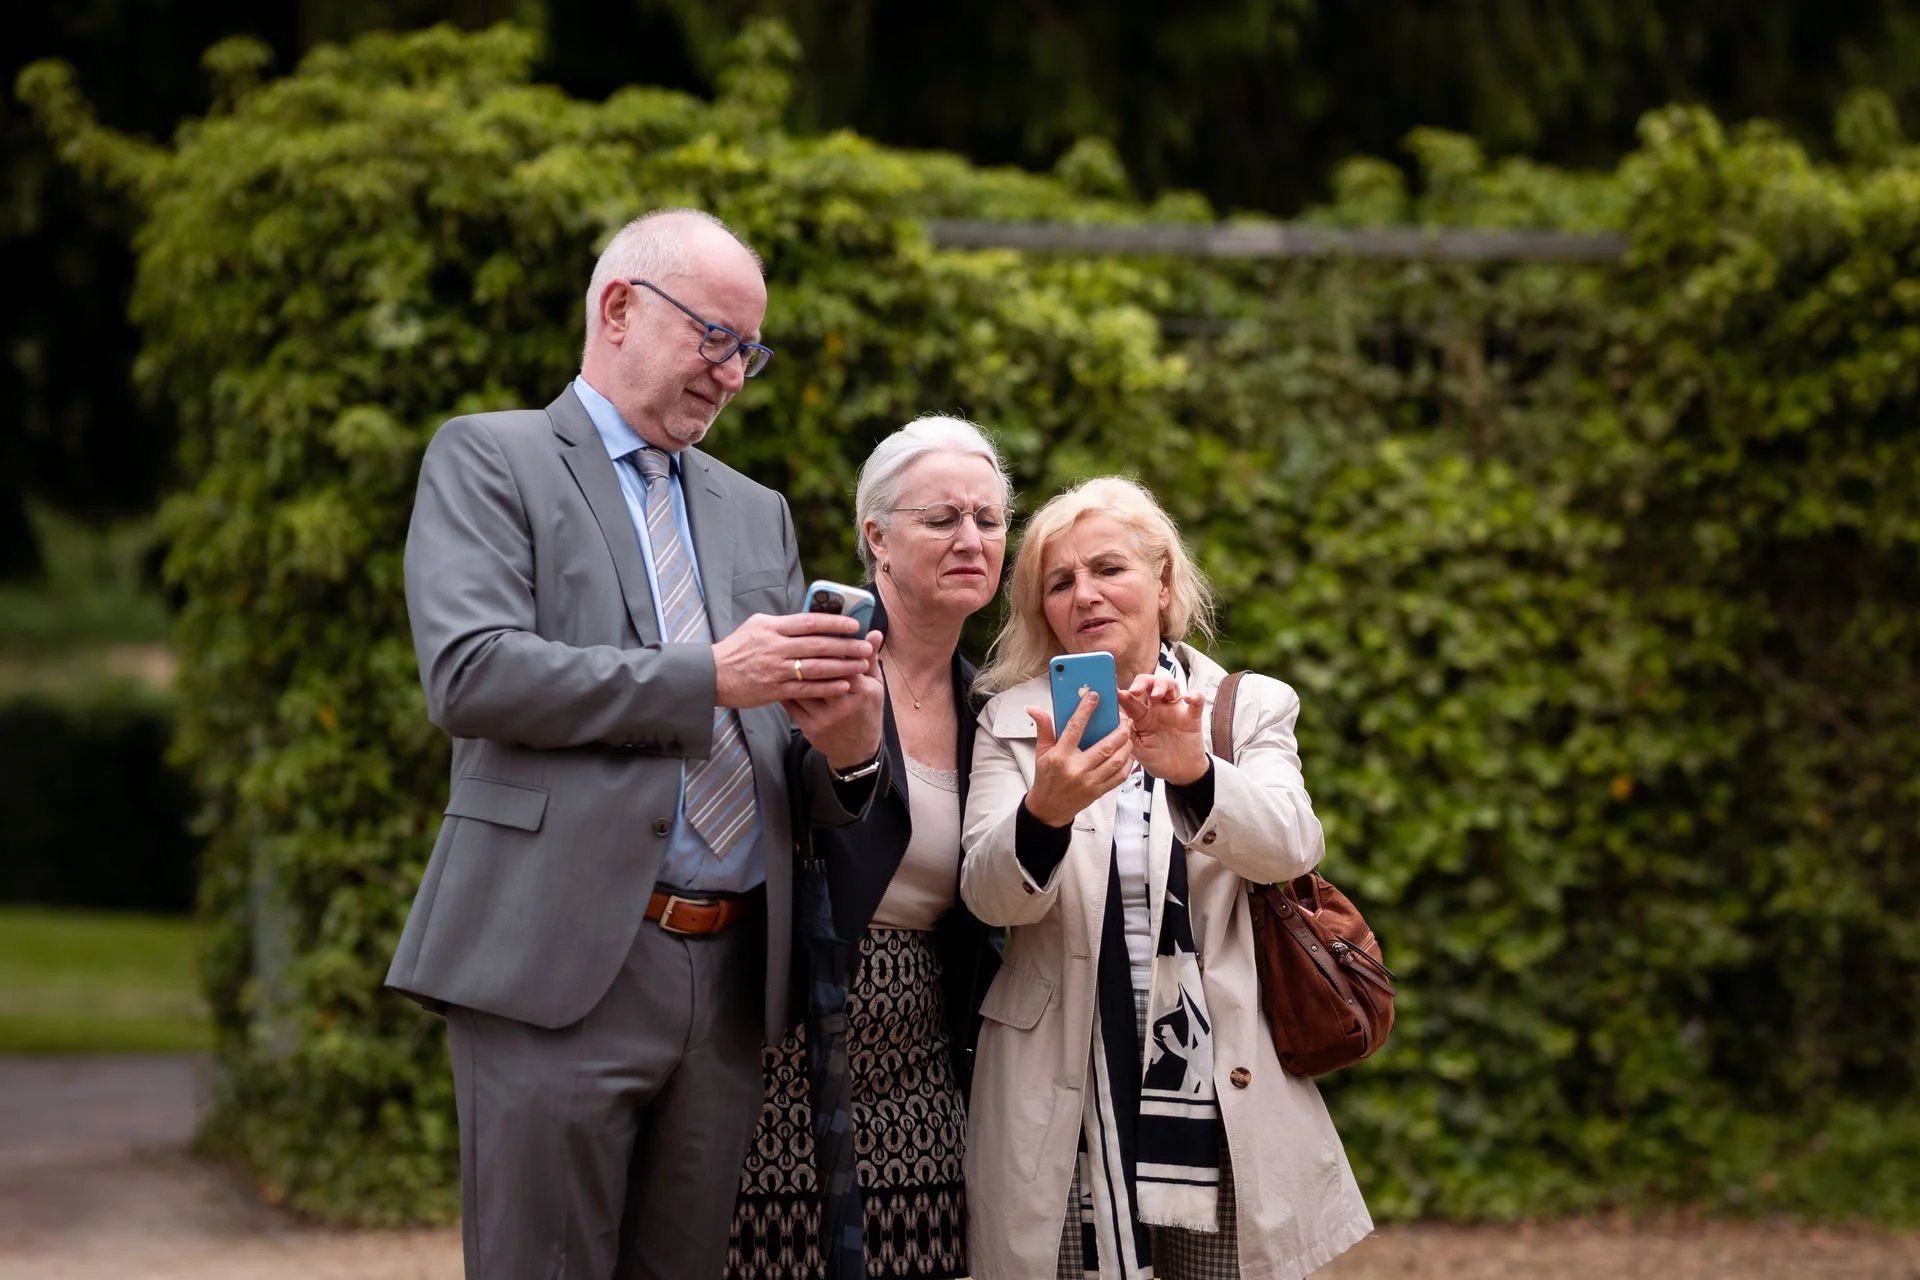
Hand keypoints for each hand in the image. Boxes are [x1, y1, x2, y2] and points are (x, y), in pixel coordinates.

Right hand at [713, 613, 876, 709]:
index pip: (810, 622)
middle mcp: (775, 647)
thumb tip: (812, 618)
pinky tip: (844, 684)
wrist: (712, 675)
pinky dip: (827, 687)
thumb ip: (784, 623)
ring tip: (861, 665)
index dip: (835, 623)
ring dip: (842, 666)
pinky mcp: (775, 690)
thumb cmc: (737, 648)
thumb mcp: (757, 626)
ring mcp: (775, 670)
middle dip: (846, 646)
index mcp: (772, 627)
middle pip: (818, 645)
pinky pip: (807, 688)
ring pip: (816, 667)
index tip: (854, 625)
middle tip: (866, 646)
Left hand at [785, 630, 885, 769]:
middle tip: (797, 638)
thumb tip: (874, 632)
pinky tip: (780, 675)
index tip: (820, 632)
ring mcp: (825, 717)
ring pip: (803, 686)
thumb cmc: (868, 711)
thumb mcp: (876, 685)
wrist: (857, 749)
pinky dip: (785, 687)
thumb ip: (872, 659)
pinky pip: (792, 702)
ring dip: (793, 669)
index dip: (830, 645)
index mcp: (863, 691)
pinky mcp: (809, 727)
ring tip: (785, 652)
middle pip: (820, 671)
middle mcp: (843, 705)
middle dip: (808, 653)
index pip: (843, 661)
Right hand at [1022, 691, 1134, 827]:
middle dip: (1120, 730)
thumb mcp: (1041, 752)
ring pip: (1116, 760)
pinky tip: (1128, 753)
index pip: (1075, 728)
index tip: (1095, 697)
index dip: (1086, 710)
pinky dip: (1127, 763)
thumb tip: (1034, 708)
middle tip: (1124, 719)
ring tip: (1129, 734)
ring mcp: (1090, 782)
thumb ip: (1043, 728)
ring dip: (1126, 745)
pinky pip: (1120, 776)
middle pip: (1105, 746)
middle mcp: (1076, 769)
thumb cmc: (1046, 778)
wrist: (1049, 808)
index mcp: (1060, 756)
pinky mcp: (1099, 791)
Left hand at [1117, 674, 1207, 784]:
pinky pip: (1197, 702)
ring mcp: (1175, 711)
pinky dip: (1195, 696)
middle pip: (1151, 684)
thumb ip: (1127, 733)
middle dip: (1143, 682)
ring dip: (1163, 685)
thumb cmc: (1157, 759)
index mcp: (1142, 715)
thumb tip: (1113, 716)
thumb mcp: (1137, 748)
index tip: (1118, 694)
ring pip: (1171, 685)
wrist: (1179, 774)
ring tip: (1156, 693)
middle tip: (1136, 690)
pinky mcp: (1192, 718)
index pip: (1133, 698)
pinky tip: (1188, 698)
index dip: (1125, 694)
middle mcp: (1158, 709)